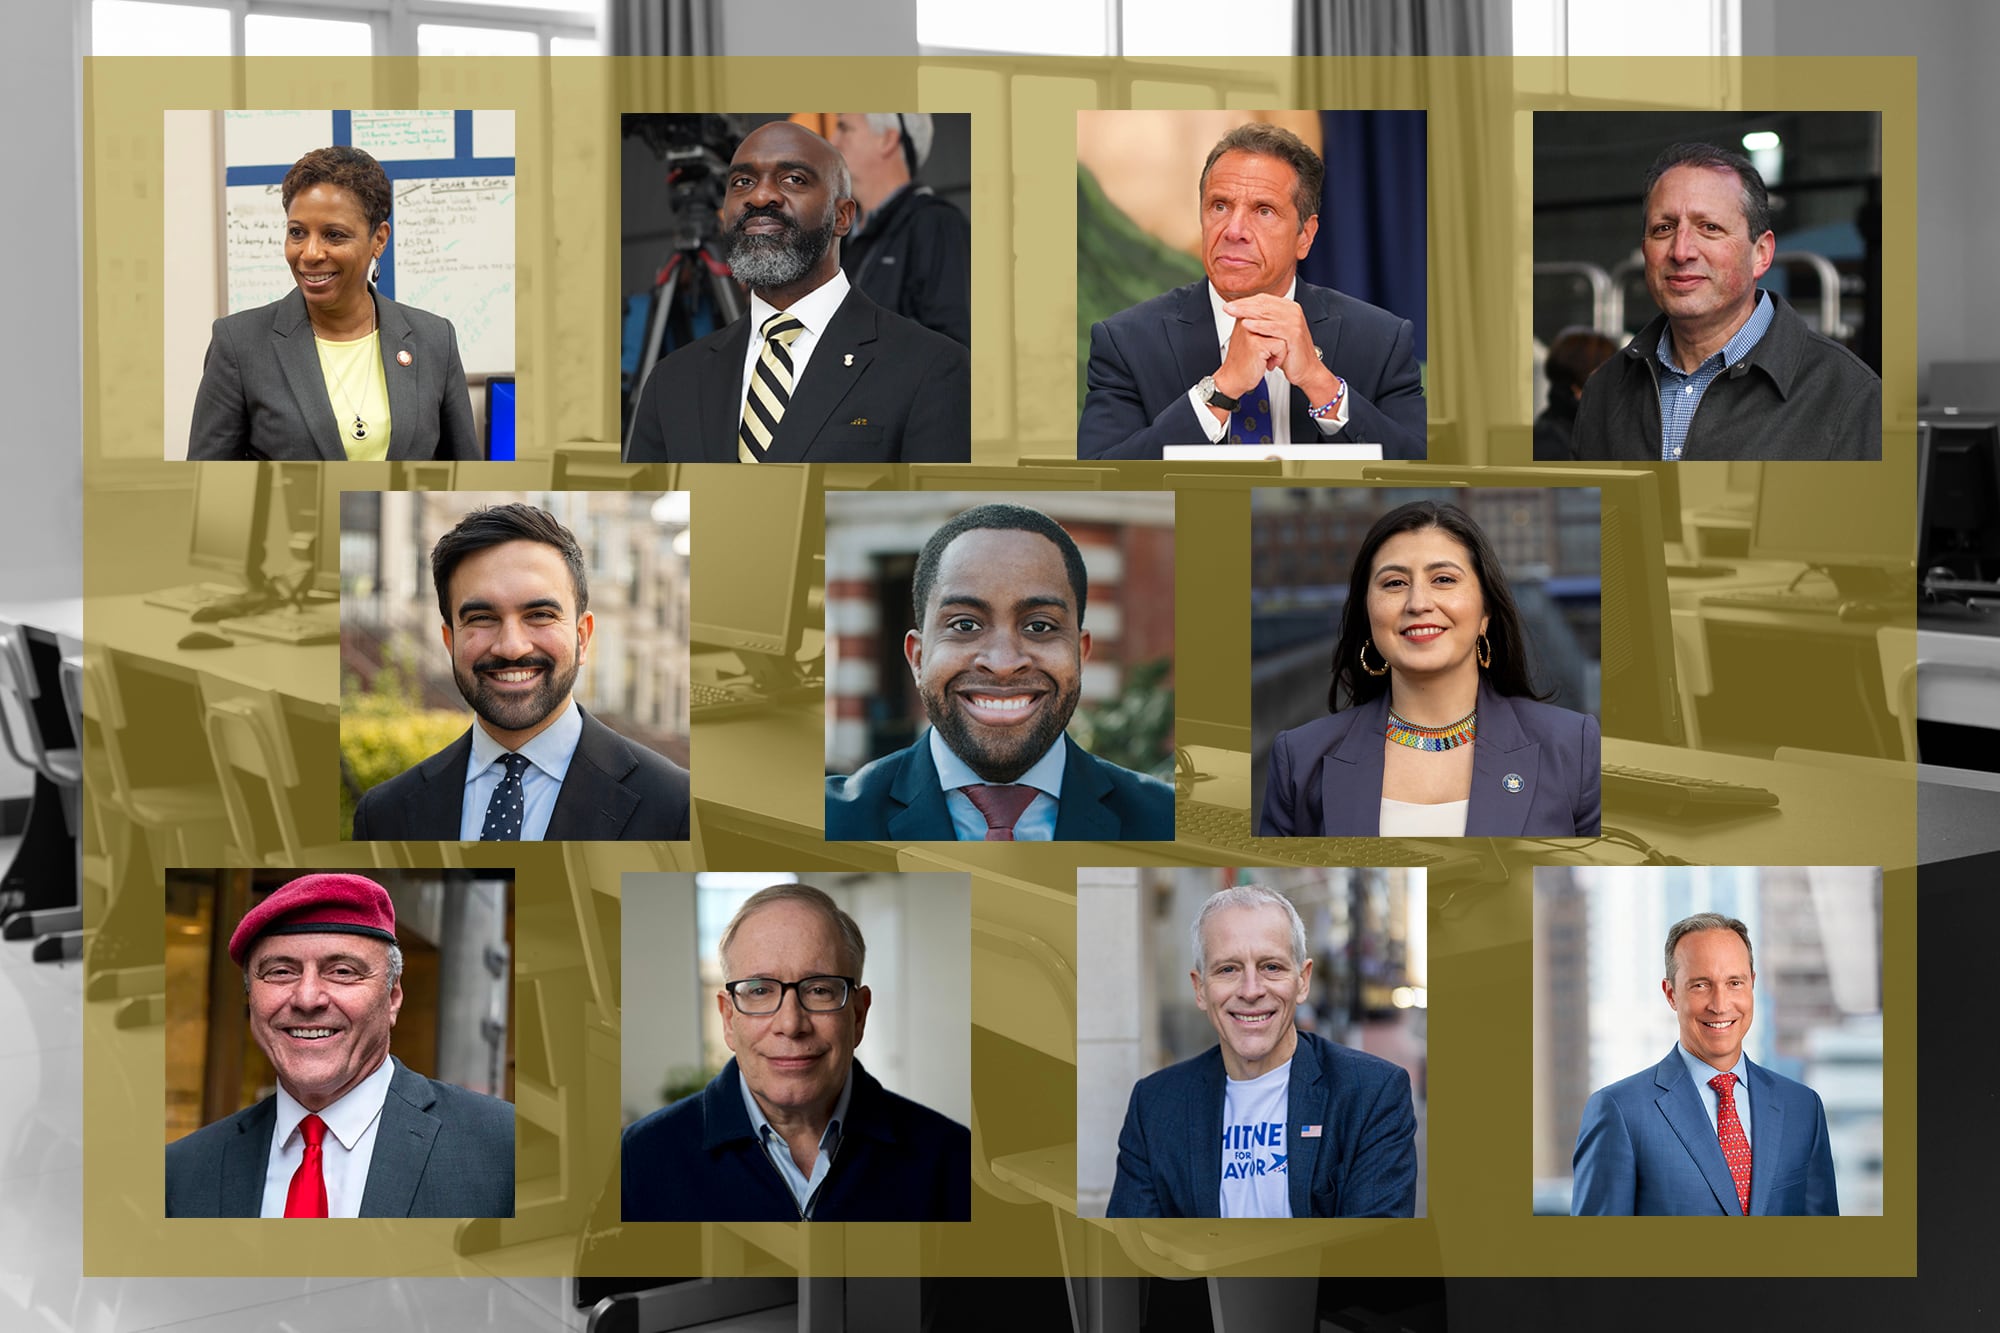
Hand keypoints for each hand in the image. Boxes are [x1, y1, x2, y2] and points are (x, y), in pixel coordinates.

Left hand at [1222, 293, 1339, 403]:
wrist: (1304, 370)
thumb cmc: (1287, 353)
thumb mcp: (1272, 333)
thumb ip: (1262, 320)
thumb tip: (1242, 311)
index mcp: (1287, 307)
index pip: (1263, 299)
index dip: (1245, 301)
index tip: (1229, 305)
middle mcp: (1293, 310)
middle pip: (1264, 304)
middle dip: (1243, 305)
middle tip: (1227, 308)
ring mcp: (1295, 321)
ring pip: (1267, 313)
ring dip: (1247, 312)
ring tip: (1232, 313)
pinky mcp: (1294, 333)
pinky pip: (1274, 327)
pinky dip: (1259, 325)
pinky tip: (1246, 324)